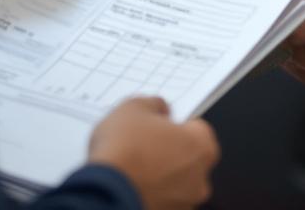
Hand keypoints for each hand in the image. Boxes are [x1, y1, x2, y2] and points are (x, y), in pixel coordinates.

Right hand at [88, 97, 218, 209]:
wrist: (103, 193)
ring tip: (132, 168)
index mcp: (201, 146)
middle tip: (144, 146)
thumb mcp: (134, 107)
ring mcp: (183, 204)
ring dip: (161, 176)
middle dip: (170, 152)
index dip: (176, 125)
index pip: (198, 129)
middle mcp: (199, 179)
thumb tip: (160, 109)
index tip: (159, 125)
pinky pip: (162, 202)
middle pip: (189, 159)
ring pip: (176, 184)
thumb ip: (155, 104)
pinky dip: (150, 194)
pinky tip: (130, 185)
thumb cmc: (122, 150)